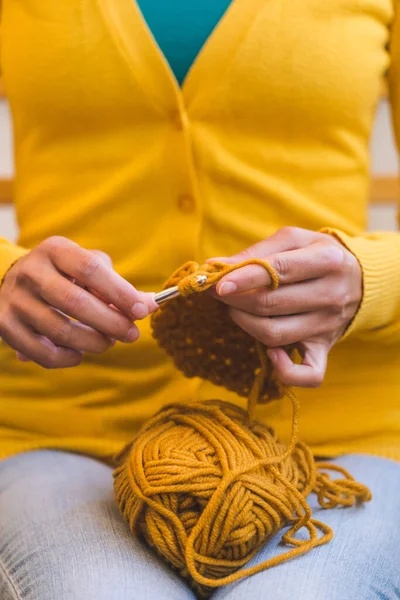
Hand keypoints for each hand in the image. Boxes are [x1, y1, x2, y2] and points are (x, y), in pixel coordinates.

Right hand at [0, 237, 156, 368]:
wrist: (11, 281)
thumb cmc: (64, 275)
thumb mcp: (89, 269)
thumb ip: (118, 285)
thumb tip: (151, 304)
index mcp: (55, 250)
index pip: (91, 269)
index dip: (120, 292)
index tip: (142, 311)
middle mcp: (31, 272)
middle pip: (76, 303)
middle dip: (111, 323)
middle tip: (132, 335)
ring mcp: (16, 300)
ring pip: (60, 331)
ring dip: (93, 343)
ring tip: (108, 343)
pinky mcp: (5, 326)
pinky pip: (42, 353)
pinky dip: (68, 358)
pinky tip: (80, 353)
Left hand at [210, 227, 361, 387]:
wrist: (360, 281)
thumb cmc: (317, 255)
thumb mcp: (295, 240)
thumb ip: (257, 251)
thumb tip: (215, 265)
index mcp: (327, 260)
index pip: (279, 271)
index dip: (245, 278)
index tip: (219, 284)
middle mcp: (331, 294)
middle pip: (271, 305)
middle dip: (236, 300)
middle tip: (220, 292)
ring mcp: (328, 325)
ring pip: (275, 334)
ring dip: (245, 323)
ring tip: (236, 310)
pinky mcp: (325, 348)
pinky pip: (309, 374)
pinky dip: (285, 371)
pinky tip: (270, 353)